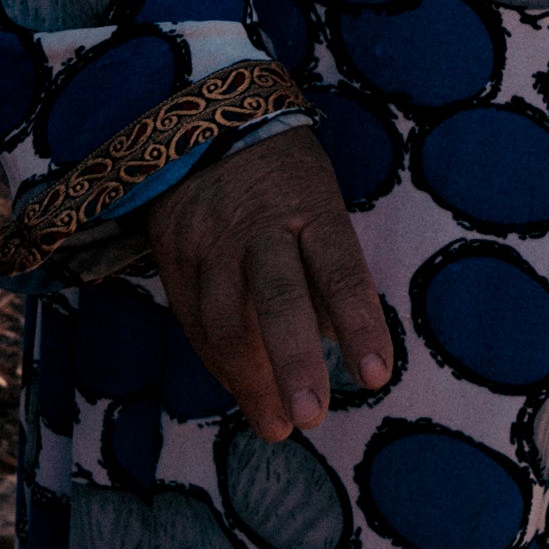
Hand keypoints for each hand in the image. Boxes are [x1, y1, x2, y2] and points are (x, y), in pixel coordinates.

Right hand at [148, 126, 395, 438]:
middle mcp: (258, 224)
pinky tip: (241, 387)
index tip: (378, 375)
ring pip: (223, 319)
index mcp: (310, 206)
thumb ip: (326, 270)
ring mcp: (208, 239)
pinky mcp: (171, 252)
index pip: (341, 270)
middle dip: (293, 363)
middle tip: (309, 420)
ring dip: (250, 381)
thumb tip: (338, 341)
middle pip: (276, 298)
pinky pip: (192, 319)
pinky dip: (218, 361)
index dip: (359, 324)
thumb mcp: (320, 202)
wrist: (207, 122)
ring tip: (277, 425)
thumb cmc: (286, 176)